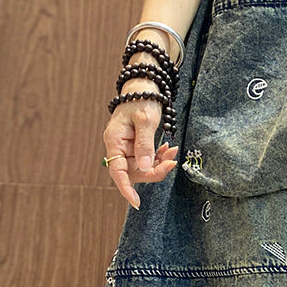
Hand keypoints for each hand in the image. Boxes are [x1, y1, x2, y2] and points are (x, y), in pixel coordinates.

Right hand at [102, 92, 177, 208]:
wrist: (145, 85)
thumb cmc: (142, 98)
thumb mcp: (146, 121)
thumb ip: (145, 144)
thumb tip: (145, 166)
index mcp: (115, 141)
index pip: (117, 172)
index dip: (126, 189)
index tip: (136, 202)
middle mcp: (119, 147)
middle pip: (133, 172)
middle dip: (154, 171)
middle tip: (172, 162)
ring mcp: (128, 147)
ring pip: (143, 166)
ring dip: (159, 163)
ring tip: (172, 151)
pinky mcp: (137, 145)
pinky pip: (147, 158)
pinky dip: (159, 156)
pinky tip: (168, 148)